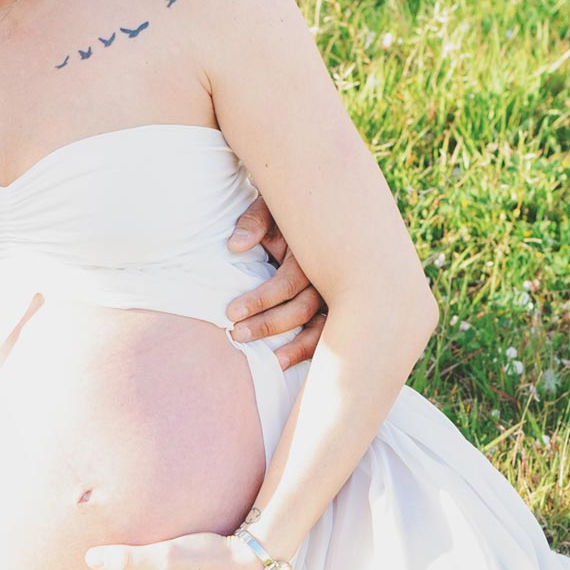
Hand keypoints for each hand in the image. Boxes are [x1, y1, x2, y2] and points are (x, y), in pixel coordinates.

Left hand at [225, 195, 326, 369]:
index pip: (288, 283)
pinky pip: (329, 333)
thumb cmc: (287, 210)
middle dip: (270, 325)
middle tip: (236, 334)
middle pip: (303, 308)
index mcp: (312, 252)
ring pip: (323, 326)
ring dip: (297, 346)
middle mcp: (330, 274)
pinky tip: (290, 364)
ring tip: (272, 362)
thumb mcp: (272, 207)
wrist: (319, 205)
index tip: (231, 312)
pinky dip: (312, 350)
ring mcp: (338, 292)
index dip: (261, 299)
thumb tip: (235, 247)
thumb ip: (254, 222)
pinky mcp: (338, 306)